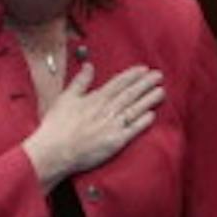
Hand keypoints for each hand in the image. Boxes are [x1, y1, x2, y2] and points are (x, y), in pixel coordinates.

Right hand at [23, 64, 164, 188]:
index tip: (144, 69)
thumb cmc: (57, 126)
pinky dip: (143, 122)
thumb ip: (80, 81)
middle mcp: (107, 110)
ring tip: (161, 91)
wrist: (55, 150)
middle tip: (158, 75)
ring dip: (149, 99)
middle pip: (130, 93)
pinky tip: (152, 115)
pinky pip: (133, 130)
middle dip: (145, 83)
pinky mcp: (115, 142)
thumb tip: (89, 66)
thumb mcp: (66, 97)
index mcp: (95, 99)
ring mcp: (112, 126)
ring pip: (135, 109)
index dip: (132, 75)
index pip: (118, 83)